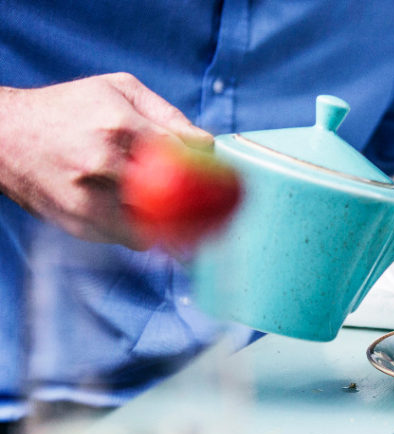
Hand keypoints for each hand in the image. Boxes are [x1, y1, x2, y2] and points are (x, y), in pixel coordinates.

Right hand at [0, 73, 212, 248]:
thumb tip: (206, 144)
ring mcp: (88, 199)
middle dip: (202, 208)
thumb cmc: (68, 108)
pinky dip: (147, 234)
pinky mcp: (79, 224)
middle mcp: (103, 164)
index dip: (210, 170)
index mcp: (118, 126)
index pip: (184, 156)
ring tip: (193, 225)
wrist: (4, 136)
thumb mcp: (118, 90)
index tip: (227, 181)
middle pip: (174, 198)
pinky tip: (155, 225)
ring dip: (176, 229)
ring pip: (154, 228)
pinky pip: (129, 239)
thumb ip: (167, 114)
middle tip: (222, 214)